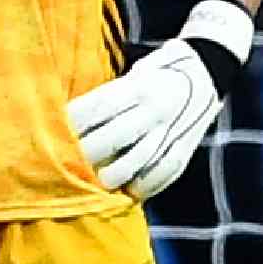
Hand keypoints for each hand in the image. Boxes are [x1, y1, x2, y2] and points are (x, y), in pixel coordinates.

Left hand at [65, 0, 258, 196]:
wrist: (210, 70)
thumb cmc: (160, 70)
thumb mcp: (135, 73)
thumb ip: (111, 96)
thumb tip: (71, 119)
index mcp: (139, 86)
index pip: (99, 108)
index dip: (74, 124)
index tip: (52, 133)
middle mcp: (156, 108)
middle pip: (113, 137)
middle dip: (85, 154)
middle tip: (62, 165)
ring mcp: (172, 131)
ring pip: (136, 161)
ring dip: (110, 176)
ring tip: (92, 184)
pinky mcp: (184, 150)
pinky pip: (161, 174)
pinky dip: (141, 186)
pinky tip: (125, 192)